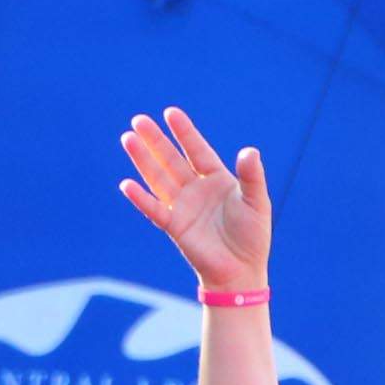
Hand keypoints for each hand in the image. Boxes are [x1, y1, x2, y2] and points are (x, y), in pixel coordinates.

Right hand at [118, 107, 272, 295]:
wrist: (241, 271)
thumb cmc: (252, 237)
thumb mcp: (257, 202)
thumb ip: (252, 177)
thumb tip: (249, 151)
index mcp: (216, 179)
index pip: (197, 150)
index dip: (184, 132)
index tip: (170, 113)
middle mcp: (196, 189)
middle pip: (171, 159)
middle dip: (155, 140)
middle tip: (138, 120)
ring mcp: (183, 207)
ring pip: (158, 178)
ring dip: (143, 160)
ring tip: (128, 139)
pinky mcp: (175, 227)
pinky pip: (155, 210)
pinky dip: (141, 198)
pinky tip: (127, 185)